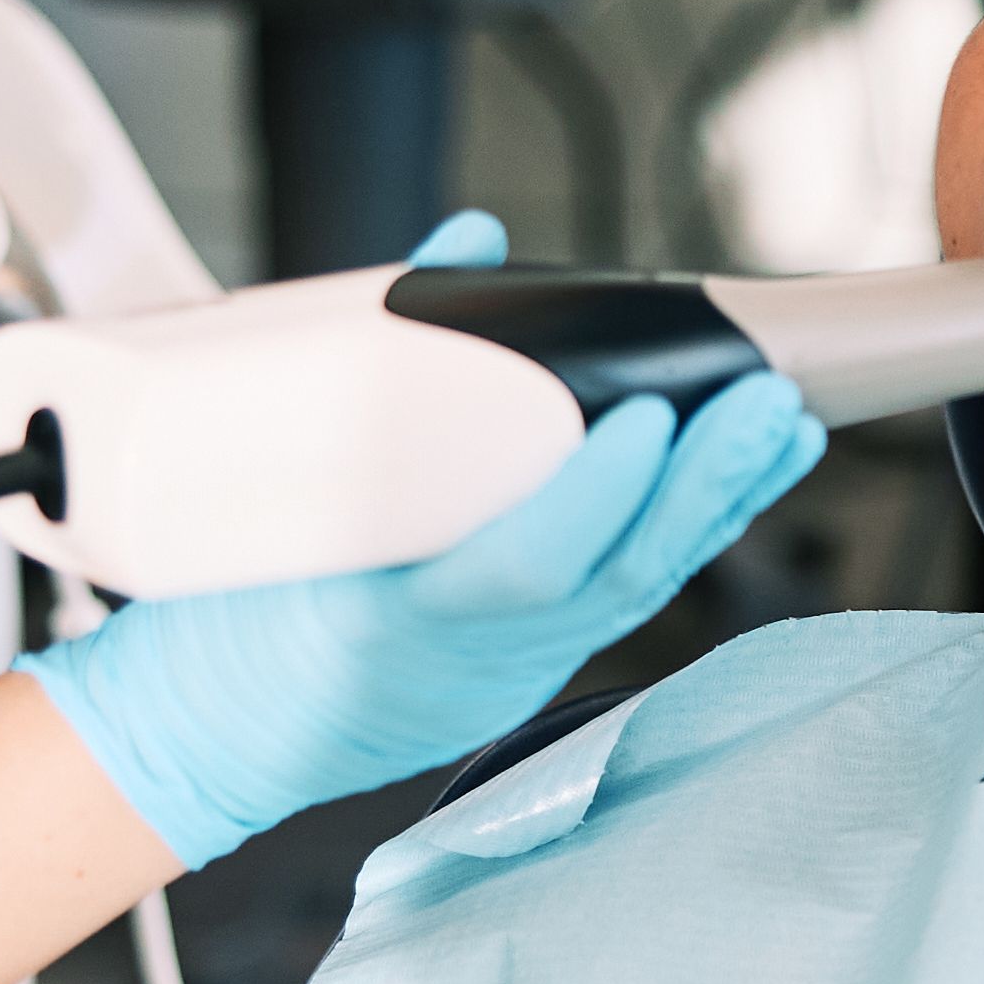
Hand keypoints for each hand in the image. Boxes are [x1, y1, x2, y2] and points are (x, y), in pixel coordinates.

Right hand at [19, 211, 823, 862]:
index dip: (597, 494)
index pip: (522, 566)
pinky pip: (619, 606)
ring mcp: (500, 678)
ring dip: (719, 506)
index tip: (649, 415)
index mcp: (384, 623)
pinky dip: (681, 535)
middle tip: (769, 403)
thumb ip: (371, 361)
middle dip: (702, 486)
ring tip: (786, 430)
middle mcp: (462, 664)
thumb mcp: (260, 493)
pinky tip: (736, 486)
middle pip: (610, 581)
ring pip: (634, 596)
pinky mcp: (521, 675)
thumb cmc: (219, 614)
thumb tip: (473, 247)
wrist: (196, 736)